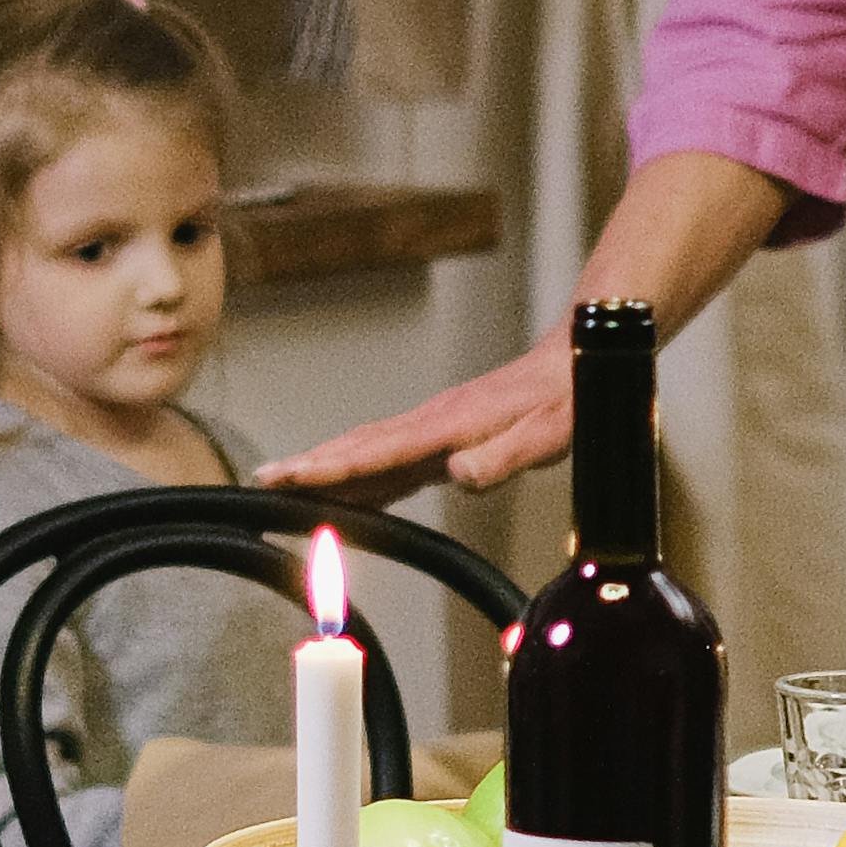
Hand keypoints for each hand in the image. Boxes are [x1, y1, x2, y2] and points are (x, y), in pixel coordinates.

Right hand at [265, 327, 578, 499]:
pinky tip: (346, 491)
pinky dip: (357, 469)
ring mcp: (436, 426)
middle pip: (357, 445)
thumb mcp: (551, 433)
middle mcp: (434, 422)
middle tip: (261, 483)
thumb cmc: (571, 397)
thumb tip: (459, 476)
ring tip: (283, 484)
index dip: (329, 468)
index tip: (287, 476)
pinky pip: (390, 453)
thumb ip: (506, 456)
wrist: (584, 356)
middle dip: (307, 464)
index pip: (377, 451)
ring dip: (323, 464)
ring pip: (367, 447)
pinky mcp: (445, 433)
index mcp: (451, 425)